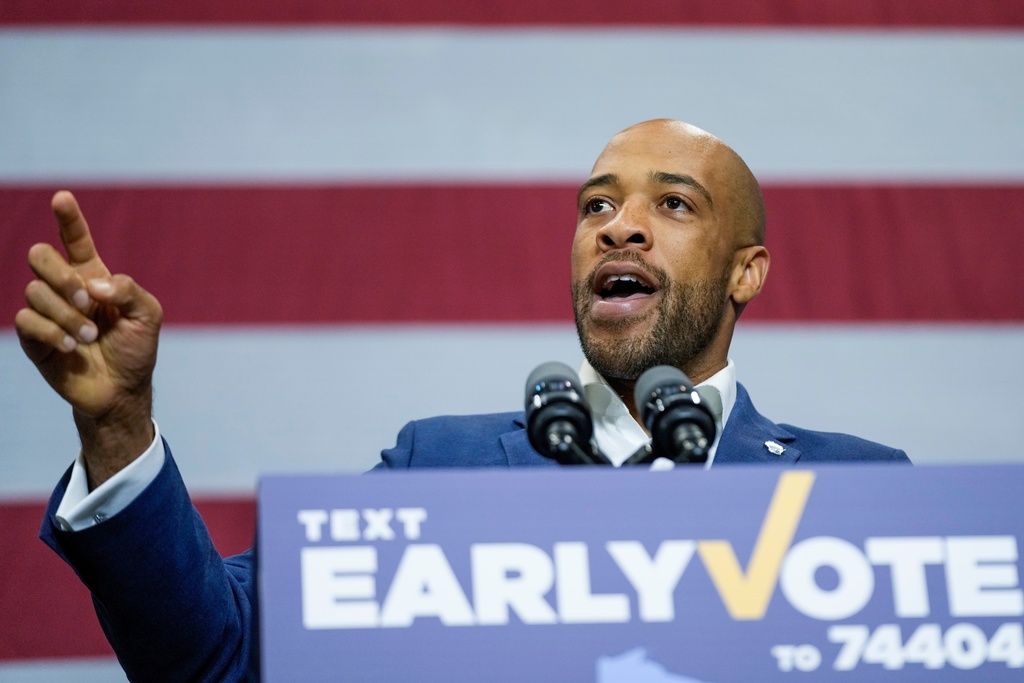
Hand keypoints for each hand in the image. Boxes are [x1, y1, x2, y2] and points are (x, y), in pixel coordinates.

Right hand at [15, 191, 162, 486]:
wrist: (122, 390)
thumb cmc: (135, 349)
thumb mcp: (147, 315)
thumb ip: (127, 289)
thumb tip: (93, 282)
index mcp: (93, 276)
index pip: (75, 240)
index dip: (68, 218)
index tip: (62, 197)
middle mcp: (65, 289)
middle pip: (40, 256)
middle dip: (61, 275)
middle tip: (87, 301)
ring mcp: (46, 312)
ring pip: (35, 292)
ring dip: (66, 315)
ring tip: (89, 337)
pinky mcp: (33, 338)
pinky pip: (26, 320)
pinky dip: (51, 331)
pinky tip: (70, 345)